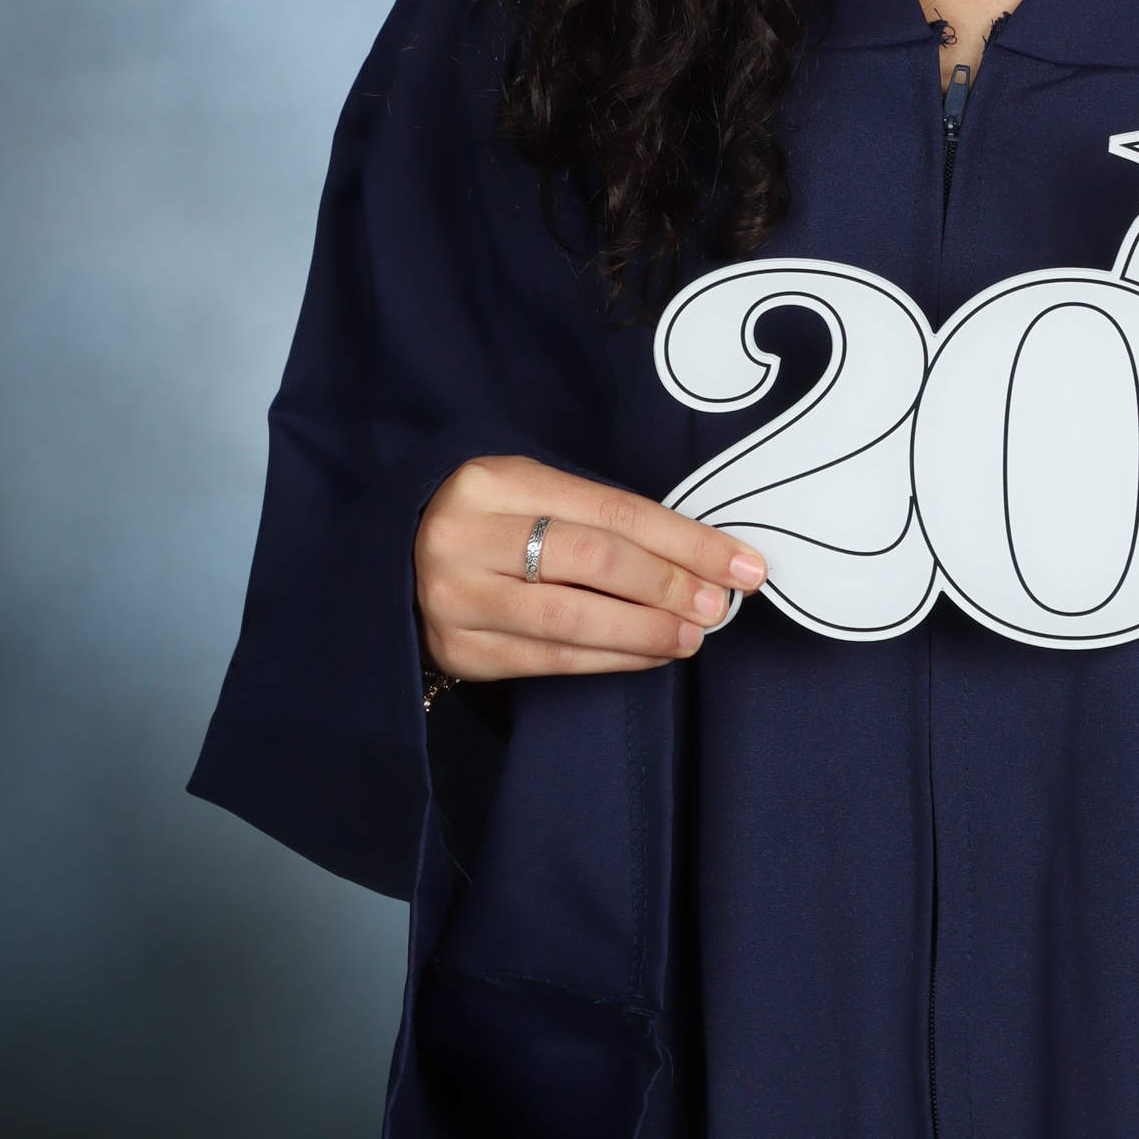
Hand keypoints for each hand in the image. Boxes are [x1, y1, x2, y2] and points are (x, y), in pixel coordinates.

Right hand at [415, 454, 765, 681]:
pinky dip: (610, 658)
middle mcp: (467, 535)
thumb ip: (601, 517)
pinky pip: (549, 658)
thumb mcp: (533, 492)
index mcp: (494, 480)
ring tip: (692, 636)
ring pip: (572, 617)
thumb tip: (700, 557)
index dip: (685, 540)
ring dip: (646, 631)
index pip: (612, 511)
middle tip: (721, 605)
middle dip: (670, 584)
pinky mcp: (458, 650)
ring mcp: (455, 596)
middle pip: (593, 561)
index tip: (741, 564)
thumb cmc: (491, 521)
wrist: (396, 559)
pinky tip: (648, 654)